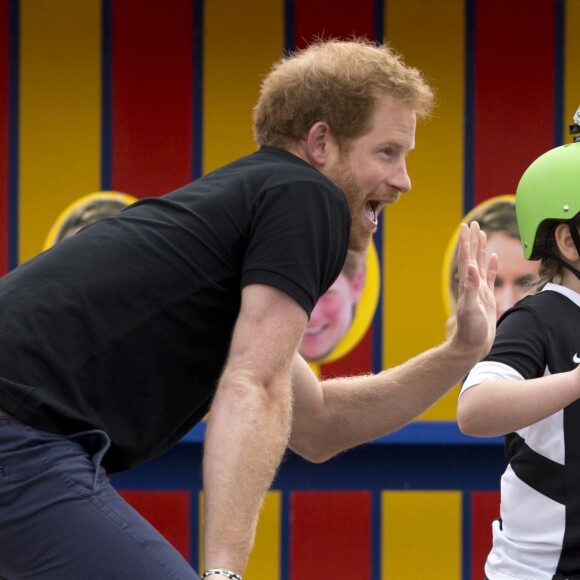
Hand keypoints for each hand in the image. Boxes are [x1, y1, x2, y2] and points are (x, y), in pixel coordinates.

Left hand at [452, 221, 497, 358]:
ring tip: (482, 234)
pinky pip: (489, 277)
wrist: (472, 345)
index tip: (466, 226)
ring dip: (481, 249)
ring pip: (480, 264)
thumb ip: (471, 288)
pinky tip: (493, 257)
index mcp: (467, 284)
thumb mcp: (471, 308)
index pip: (466, 258)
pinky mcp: (486, 297)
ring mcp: (478, 289)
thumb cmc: (470, 329)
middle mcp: (471, 284)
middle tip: (474, 223)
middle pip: (472, 256)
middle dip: (472, 240)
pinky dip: (491, 266)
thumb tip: (470, 268)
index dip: (466, 242)